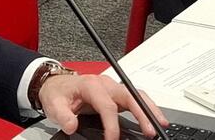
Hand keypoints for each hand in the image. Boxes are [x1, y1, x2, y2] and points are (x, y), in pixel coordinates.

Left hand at [38, 73, 167, 139]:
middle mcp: (105, 84)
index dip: (112, 124)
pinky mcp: (116, 93)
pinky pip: (134, 98)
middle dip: (142, 113)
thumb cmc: (58, 92)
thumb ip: (63, 115)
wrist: (56, 84)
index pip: (107, 105)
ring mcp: (112, 87)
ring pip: (136, 94)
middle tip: (151, 131)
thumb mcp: (54, 104)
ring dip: (149, 109)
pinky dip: (145, 107)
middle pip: (129, 95)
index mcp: (91, 85)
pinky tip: (152, 118)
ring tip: (160, 124)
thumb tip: (71, 125)